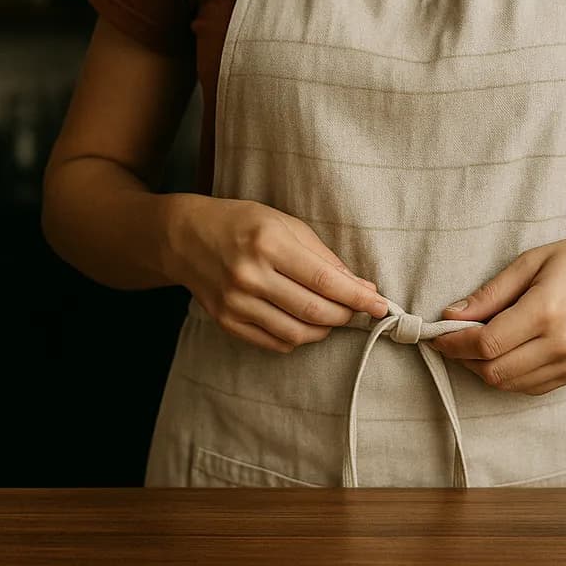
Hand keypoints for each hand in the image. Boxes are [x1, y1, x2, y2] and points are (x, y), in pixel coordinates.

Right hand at [163, 196, 388, 353]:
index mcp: (268, 243)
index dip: (357, 297)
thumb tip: (361, 287)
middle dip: (346, 315)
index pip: (324, 280)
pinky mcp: (227, 321)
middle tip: (358, 310)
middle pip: (314, 311)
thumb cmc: (242, 224)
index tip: (380, 305)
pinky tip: (305, 323)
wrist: (186, 237)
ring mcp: (235, 302)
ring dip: (324, 329)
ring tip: (332, 316)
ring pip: (297, 333)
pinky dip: (299, 338)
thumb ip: (323, 256)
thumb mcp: (284, 224)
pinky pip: (275, 342)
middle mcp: (249, 275)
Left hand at [429, 231, 565, 393]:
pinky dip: (507, 375)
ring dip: (482, 369)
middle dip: (463, 359)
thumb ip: (490, 293)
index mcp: (547, 312)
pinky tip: (500, 353)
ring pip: (509, 384)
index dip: (454, 343)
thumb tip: (452, 315)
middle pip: (493, 370)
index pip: (486, 343)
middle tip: (450, 340)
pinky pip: (529, 386)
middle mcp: (561, 344)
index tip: (437, 334)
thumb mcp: (532, 262)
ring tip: (473, 345)